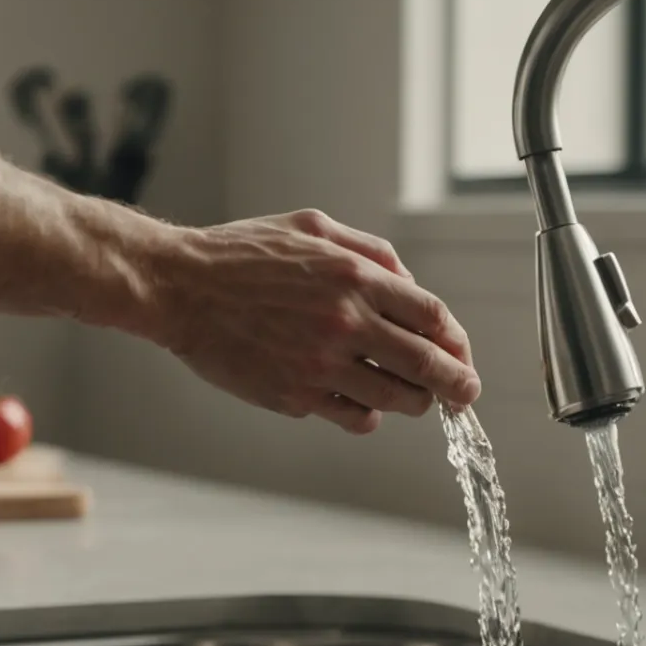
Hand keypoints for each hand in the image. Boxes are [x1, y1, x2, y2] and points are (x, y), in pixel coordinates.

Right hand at [152, 209, 480, 433]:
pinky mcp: (296, 396)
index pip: (433, 316)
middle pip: (428, 365)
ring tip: (412, 398)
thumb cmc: (242, 255)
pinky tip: (360, 402)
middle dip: (457, 385)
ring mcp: (321, 364)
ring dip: (415, 402)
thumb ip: (369, 251)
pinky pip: (355, 418)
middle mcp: (345, 322)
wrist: (180, 288)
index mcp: (354, 277)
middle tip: (465, 395)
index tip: (460, 354)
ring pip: (397, 399)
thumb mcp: (312, 227)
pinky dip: (368, 415)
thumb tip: (408, 281)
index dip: (456, 341)